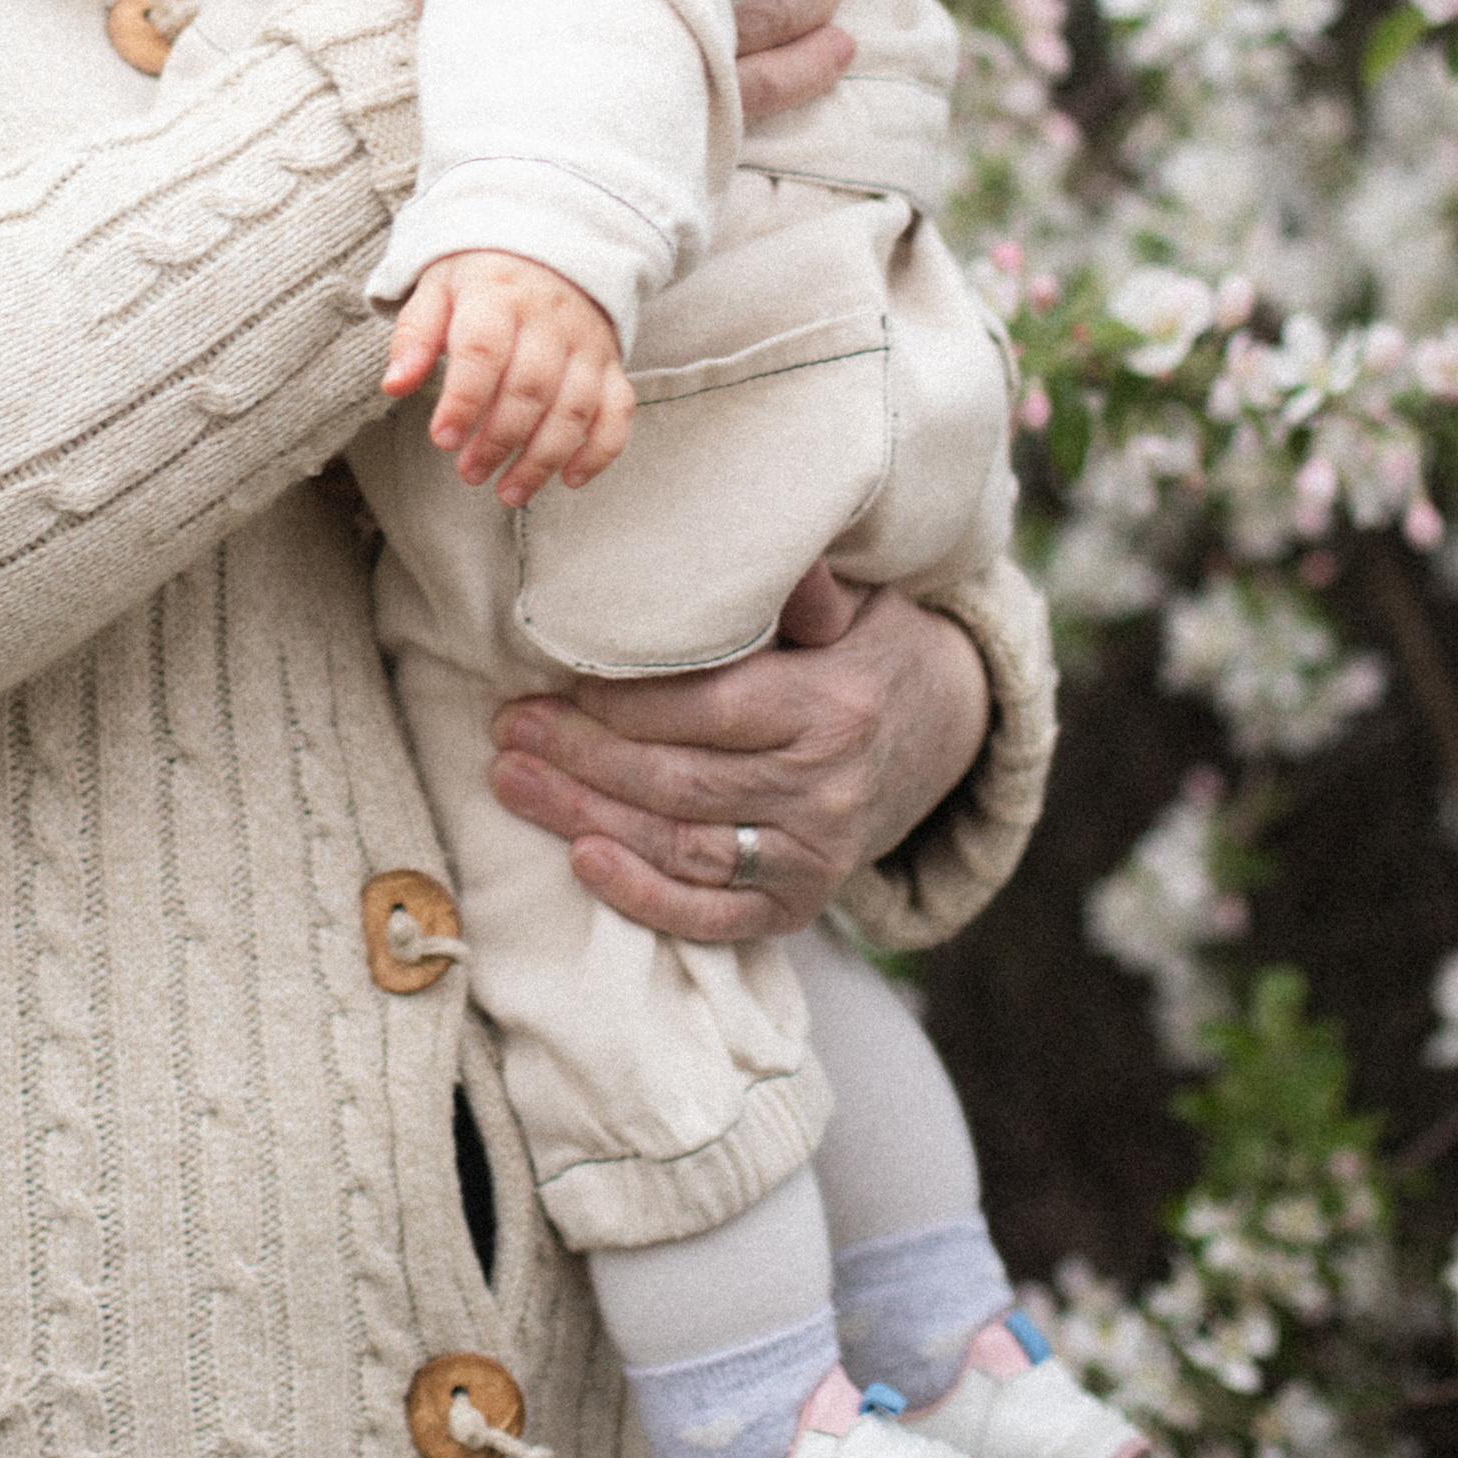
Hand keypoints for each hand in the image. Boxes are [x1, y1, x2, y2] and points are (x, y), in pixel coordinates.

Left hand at [382, 249, 632, 506]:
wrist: (550, 245)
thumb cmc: (481, 278)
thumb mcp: (438, 289)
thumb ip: (415, 336)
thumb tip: (393, 385)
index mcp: (498, 294)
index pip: (484, 350)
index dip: (463, 400)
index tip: (442, 439)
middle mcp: (549, 318)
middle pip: (530, 387)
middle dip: (499, 440)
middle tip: (470, 473)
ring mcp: (586, 342)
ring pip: (574, 407)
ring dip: (543, 458)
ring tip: (509, 492)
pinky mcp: (610, 363)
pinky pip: (617, 410)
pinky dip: (600, 449)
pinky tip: (571, 479)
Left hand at [486, 566, 990, 939]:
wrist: (947, 733)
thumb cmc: (871, 649)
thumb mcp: (856, 601)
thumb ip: (800, 585)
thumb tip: (754, 543)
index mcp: (830, 703)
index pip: (711, 709)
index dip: (626, 703)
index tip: (559, 683)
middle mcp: (825, 787)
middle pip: (682, 781)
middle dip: (583, 757)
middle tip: (510, 731)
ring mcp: (815, 854)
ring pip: (684, 846)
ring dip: (588, 817)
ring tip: (515, 782)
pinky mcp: (802, 901)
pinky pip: (716, 914)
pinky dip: (646, 898)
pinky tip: (583, 862)